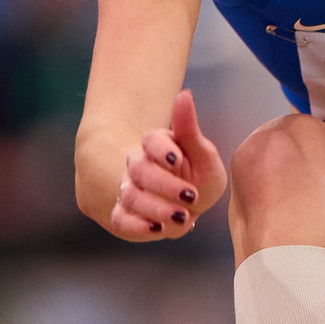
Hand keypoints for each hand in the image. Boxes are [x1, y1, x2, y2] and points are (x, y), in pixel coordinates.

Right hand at [108, 89, 225, 241]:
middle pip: (140, 169)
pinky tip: (156, 229)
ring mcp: (129, 190)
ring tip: (182, 216)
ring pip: (131, 194)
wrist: (187, 205)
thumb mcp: (203, 154)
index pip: (151, 141)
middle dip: (164, 184)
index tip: (177, 158)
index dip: (161, 149)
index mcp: (156, 146)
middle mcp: (138, 167)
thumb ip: (190, 128)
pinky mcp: (126, 215)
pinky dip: (136, 225)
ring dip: (155, 206)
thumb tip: (185, 94)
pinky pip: (122, 219)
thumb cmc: (198, 176)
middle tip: (190, 195)